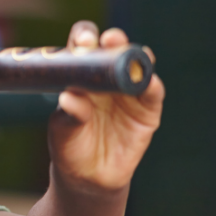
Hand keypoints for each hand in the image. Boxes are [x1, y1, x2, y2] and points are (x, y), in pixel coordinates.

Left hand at [49, 21, 164, 192]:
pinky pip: (152, 94)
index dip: (83, 39)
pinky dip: (152, 86)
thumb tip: (69, 97)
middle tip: (109, 40)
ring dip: (136, 57)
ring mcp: (128, 92)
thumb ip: (69, 113)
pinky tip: (148, 81)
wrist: (88, 176)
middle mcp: (106, 77)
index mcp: (80, 74)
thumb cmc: (69, 144)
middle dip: (113, 40)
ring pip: (137, 66)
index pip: (83, 47)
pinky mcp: (147, 110)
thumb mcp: (63, 129)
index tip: (81, 43)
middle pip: (113, 50)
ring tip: (131, 55)